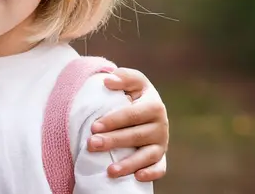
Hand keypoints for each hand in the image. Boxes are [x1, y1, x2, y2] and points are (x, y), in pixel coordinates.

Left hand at [88, 67, 168, 181]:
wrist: (145, 106)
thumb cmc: (134, 92)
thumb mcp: (132, 81)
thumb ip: (122, 77)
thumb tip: (108, 81)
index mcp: (154, 105)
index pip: (132, 115)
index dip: (113, 121)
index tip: (94, 126)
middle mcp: (161, 125)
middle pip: (135, 136)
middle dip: (113, 141)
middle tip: (92, 144)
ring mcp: (162, 143)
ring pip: (147, 156)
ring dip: (129, 164)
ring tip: (110, 170)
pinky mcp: (161, 156)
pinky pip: (160, 168)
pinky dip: (151, 174)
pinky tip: (137, 177)